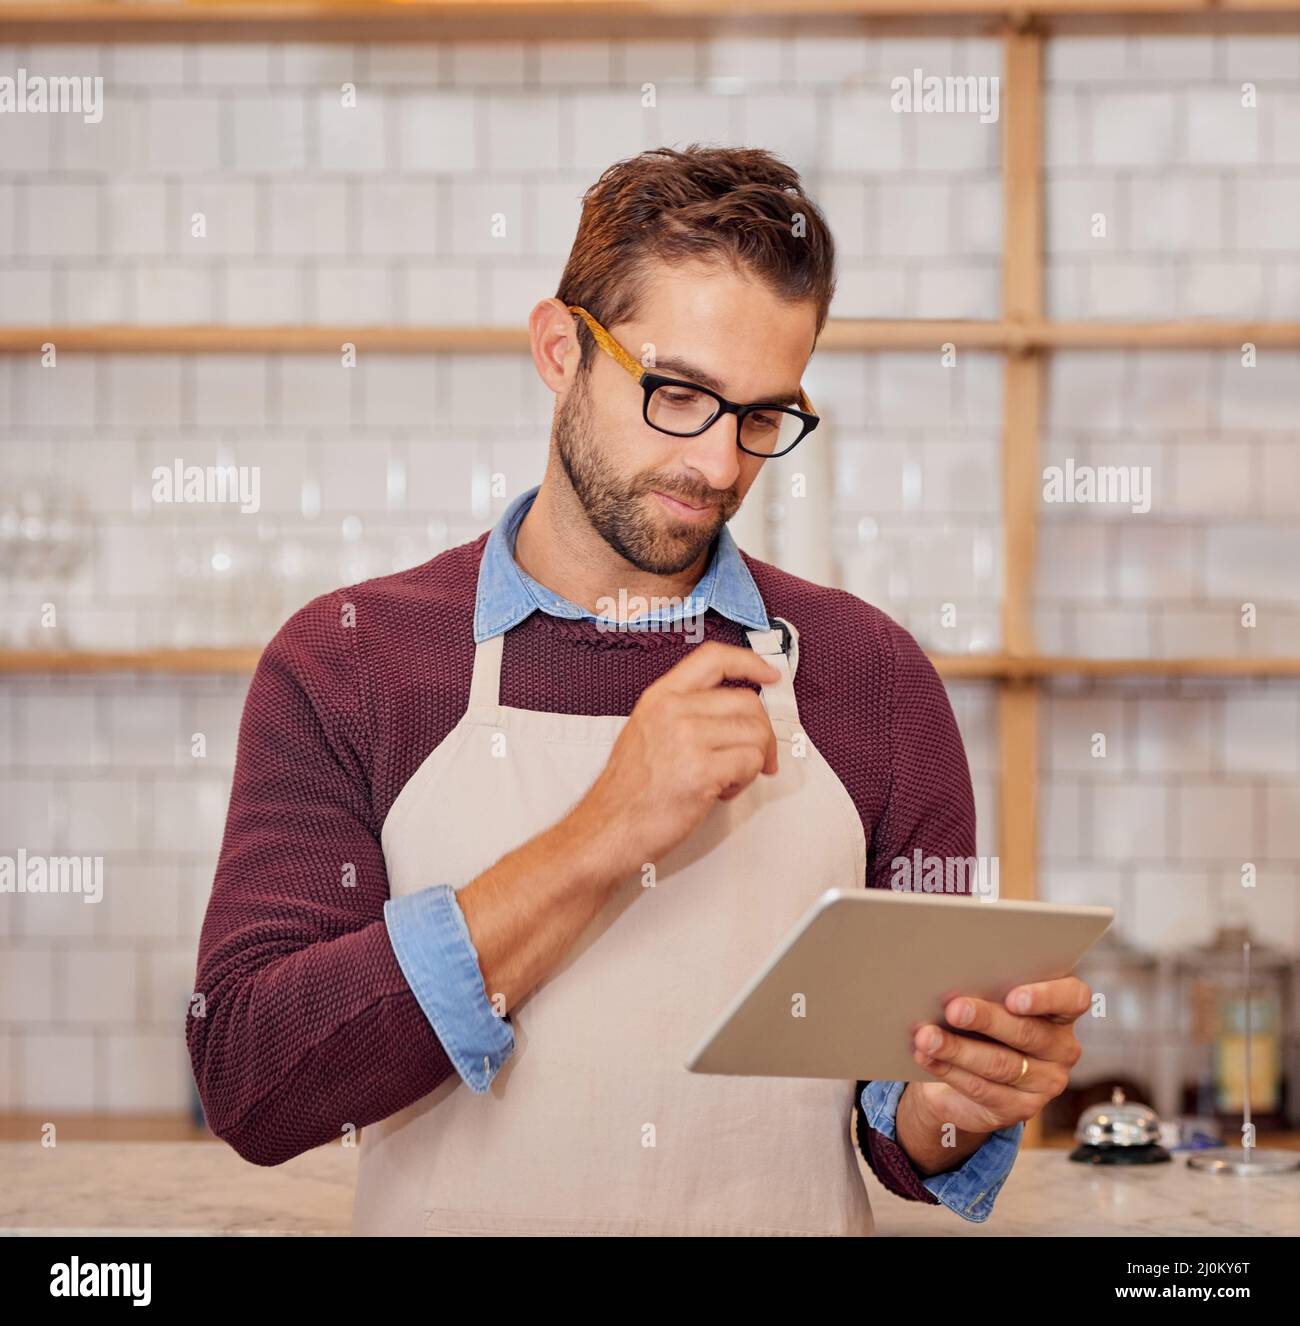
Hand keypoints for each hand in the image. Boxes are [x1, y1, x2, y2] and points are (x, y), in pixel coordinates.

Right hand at [567, 642, 780, 881]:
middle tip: (759, 756)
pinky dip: (745, 781)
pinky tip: (720, 792)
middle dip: (763, 733)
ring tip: (727, 779)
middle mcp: (673, 710)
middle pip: (747, 702)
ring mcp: (687, 739)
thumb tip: (735, 714)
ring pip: (756, 734)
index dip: (750, 663)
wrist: (607, 829)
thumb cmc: (627, 792)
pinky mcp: (701, 771)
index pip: (713, 659)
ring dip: (753, 761)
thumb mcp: (646, 731)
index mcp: (660, 697)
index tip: (770, 675)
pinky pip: (751, 763)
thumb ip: (685, 713)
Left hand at [906, 976, 1090, 1138]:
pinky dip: (949, 1070)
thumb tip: (954, 981)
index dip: (1046, 996)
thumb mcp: (989, 1001)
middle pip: (1027, 1032)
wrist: (968, 1072)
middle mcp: (1061, 1047)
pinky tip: (927, 1057)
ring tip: (927, 1037)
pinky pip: (982, 1089)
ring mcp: (1045, 1082)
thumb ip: (986, 990)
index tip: (1013, 998)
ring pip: (1001, 1064)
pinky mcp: (1021, 1108)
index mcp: (1061, 1010)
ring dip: (958, 1049)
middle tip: (953, 1009)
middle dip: (986, 1020)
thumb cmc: (982, 1022)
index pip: (1073, 998)